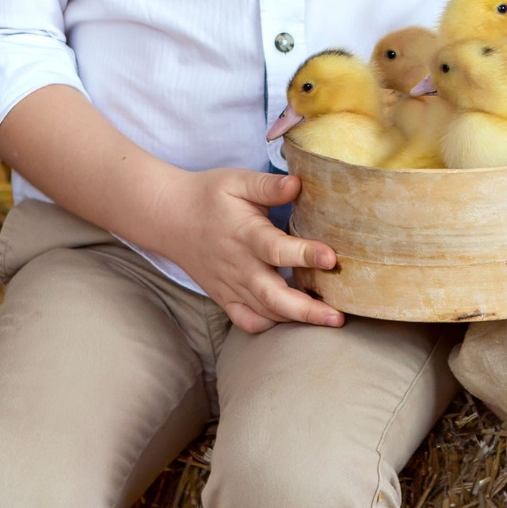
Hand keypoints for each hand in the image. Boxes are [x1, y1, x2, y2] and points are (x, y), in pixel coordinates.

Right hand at [151, 169, 344, 332]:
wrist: (169, 218)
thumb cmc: (208, 196)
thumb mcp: (237, 181)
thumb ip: (268, 186)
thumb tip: (298, 184)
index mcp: (245, 234)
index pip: (277, 250)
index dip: (305, 255)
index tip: (331, 259)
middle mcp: (239, 266)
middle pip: (273, 295)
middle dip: (307, 310)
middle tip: (338, 317)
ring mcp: (231, 286)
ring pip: (265, 311)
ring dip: (296, 319)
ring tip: (329, 320)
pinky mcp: (224, 297)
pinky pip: (247, 321)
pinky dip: (269, 326)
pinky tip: (292, 320)